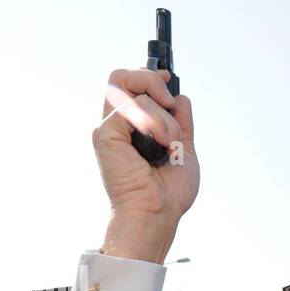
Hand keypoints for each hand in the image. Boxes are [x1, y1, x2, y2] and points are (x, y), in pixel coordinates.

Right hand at [93, 68, 198, 263]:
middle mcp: (117, 125)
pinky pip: (132, 108)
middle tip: (169, 102)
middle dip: (150, 80)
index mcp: (132, 128)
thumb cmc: (169, 193)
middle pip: (121, 77)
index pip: (131, 86)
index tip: (169, 81)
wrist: (158, 214)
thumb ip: (181, 122)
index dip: (150, 77)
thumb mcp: (184, 148)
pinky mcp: (105, 134)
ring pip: (133, 91)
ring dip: (164, 116)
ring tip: (171, 143)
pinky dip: (156, 122)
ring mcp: (109, 129)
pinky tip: (163, 143)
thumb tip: (180, 97)